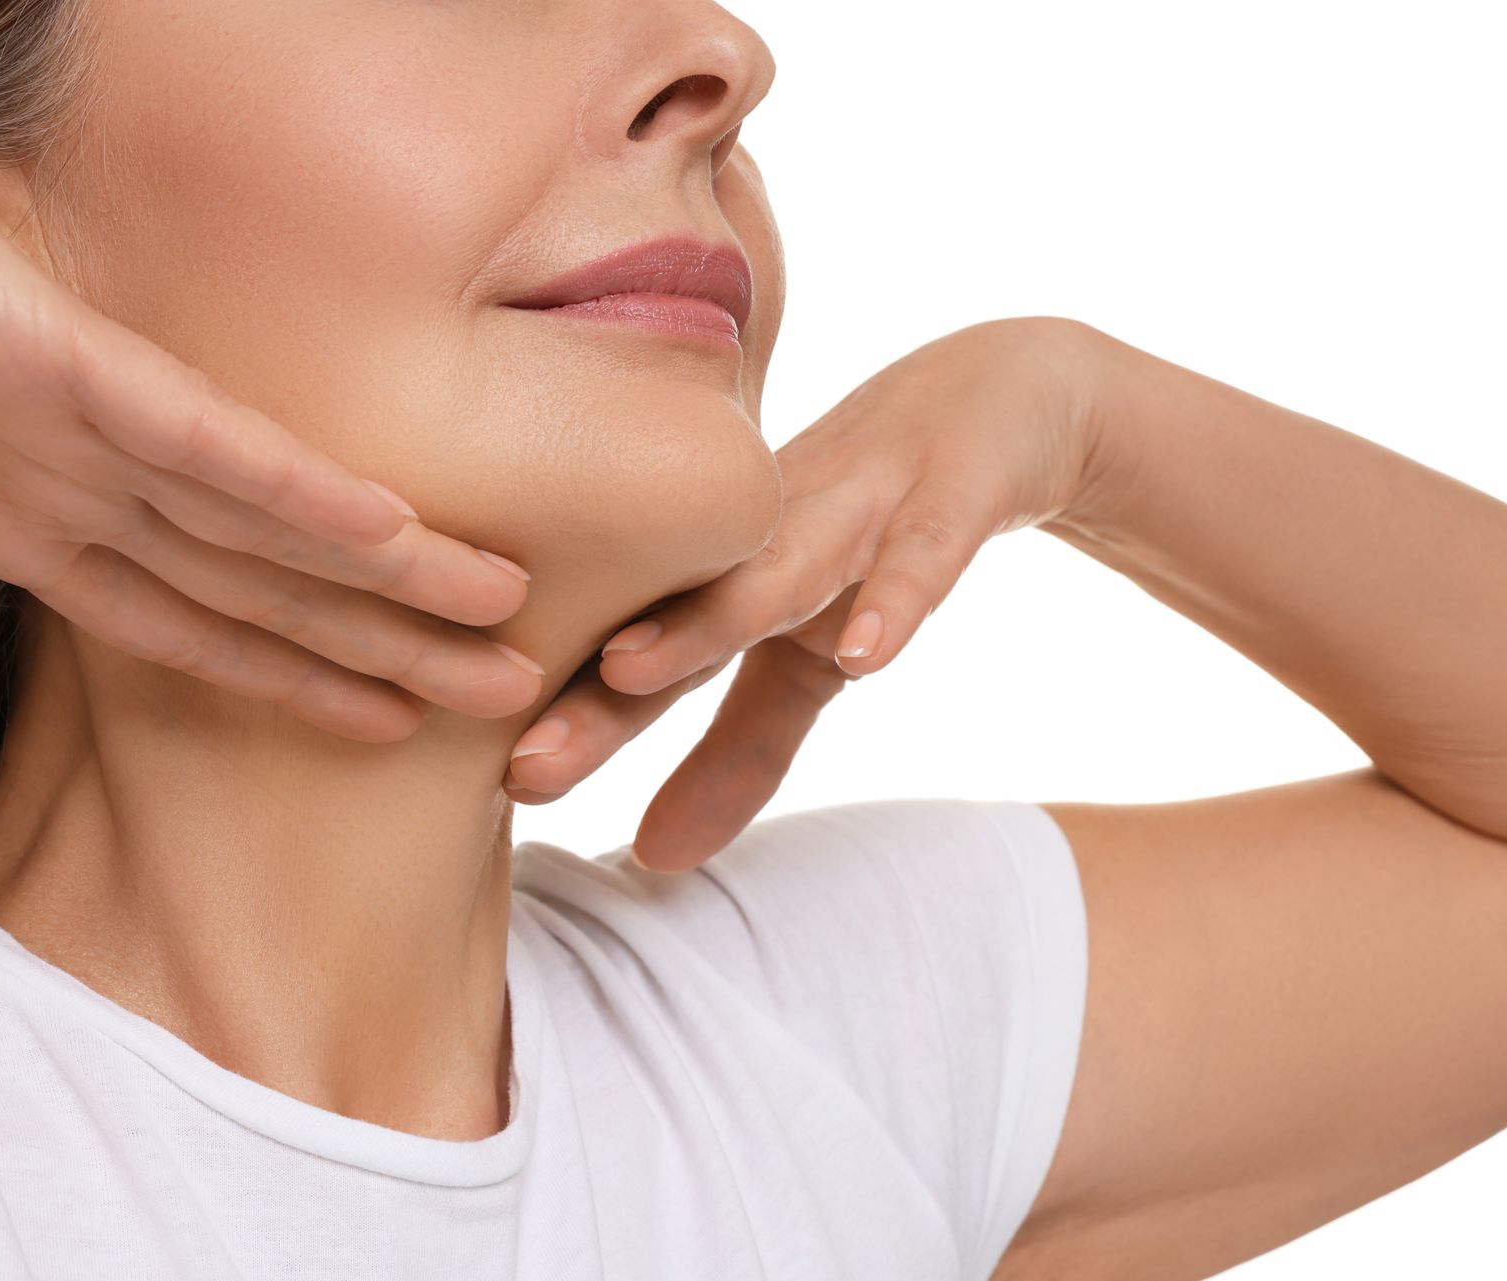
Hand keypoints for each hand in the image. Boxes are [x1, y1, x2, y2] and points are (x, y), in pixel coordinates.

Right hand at [0, 4, 540, 827]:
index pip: (190, 617)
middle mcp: (71, 464)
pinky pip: (195, 432)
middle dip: (386, 644)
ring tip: (506, 625)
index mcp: (13, 504)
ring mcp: (68, 407)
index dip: (295, 675)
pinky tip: (390, 533)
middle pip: (263, 579)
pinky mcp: (44, 348)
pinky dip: (291, 489)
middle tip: (514, 693)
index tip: (393, 723)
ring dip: (387, 577)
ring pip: (264, 514)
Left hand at [502, 318, 1117, 870]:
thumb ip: (737, 755)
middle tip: (528, 760)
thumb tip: (650, 860)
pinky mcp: (950, 491)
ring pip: (778, 562)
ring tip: (631, 671)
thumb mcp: (809, 659)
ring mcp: (858, 503)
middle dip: (601, 688)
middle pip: (678, 611)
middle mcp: (767, 531)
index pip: (636, 655)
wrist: (1005, 396)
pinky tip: (865, 653)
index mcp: (720, 571)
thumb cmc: (872, 530)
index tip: (501, 786)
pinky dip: (896, 596)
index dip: (572, 718)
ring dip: (709, 616)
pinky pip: (922, 548)